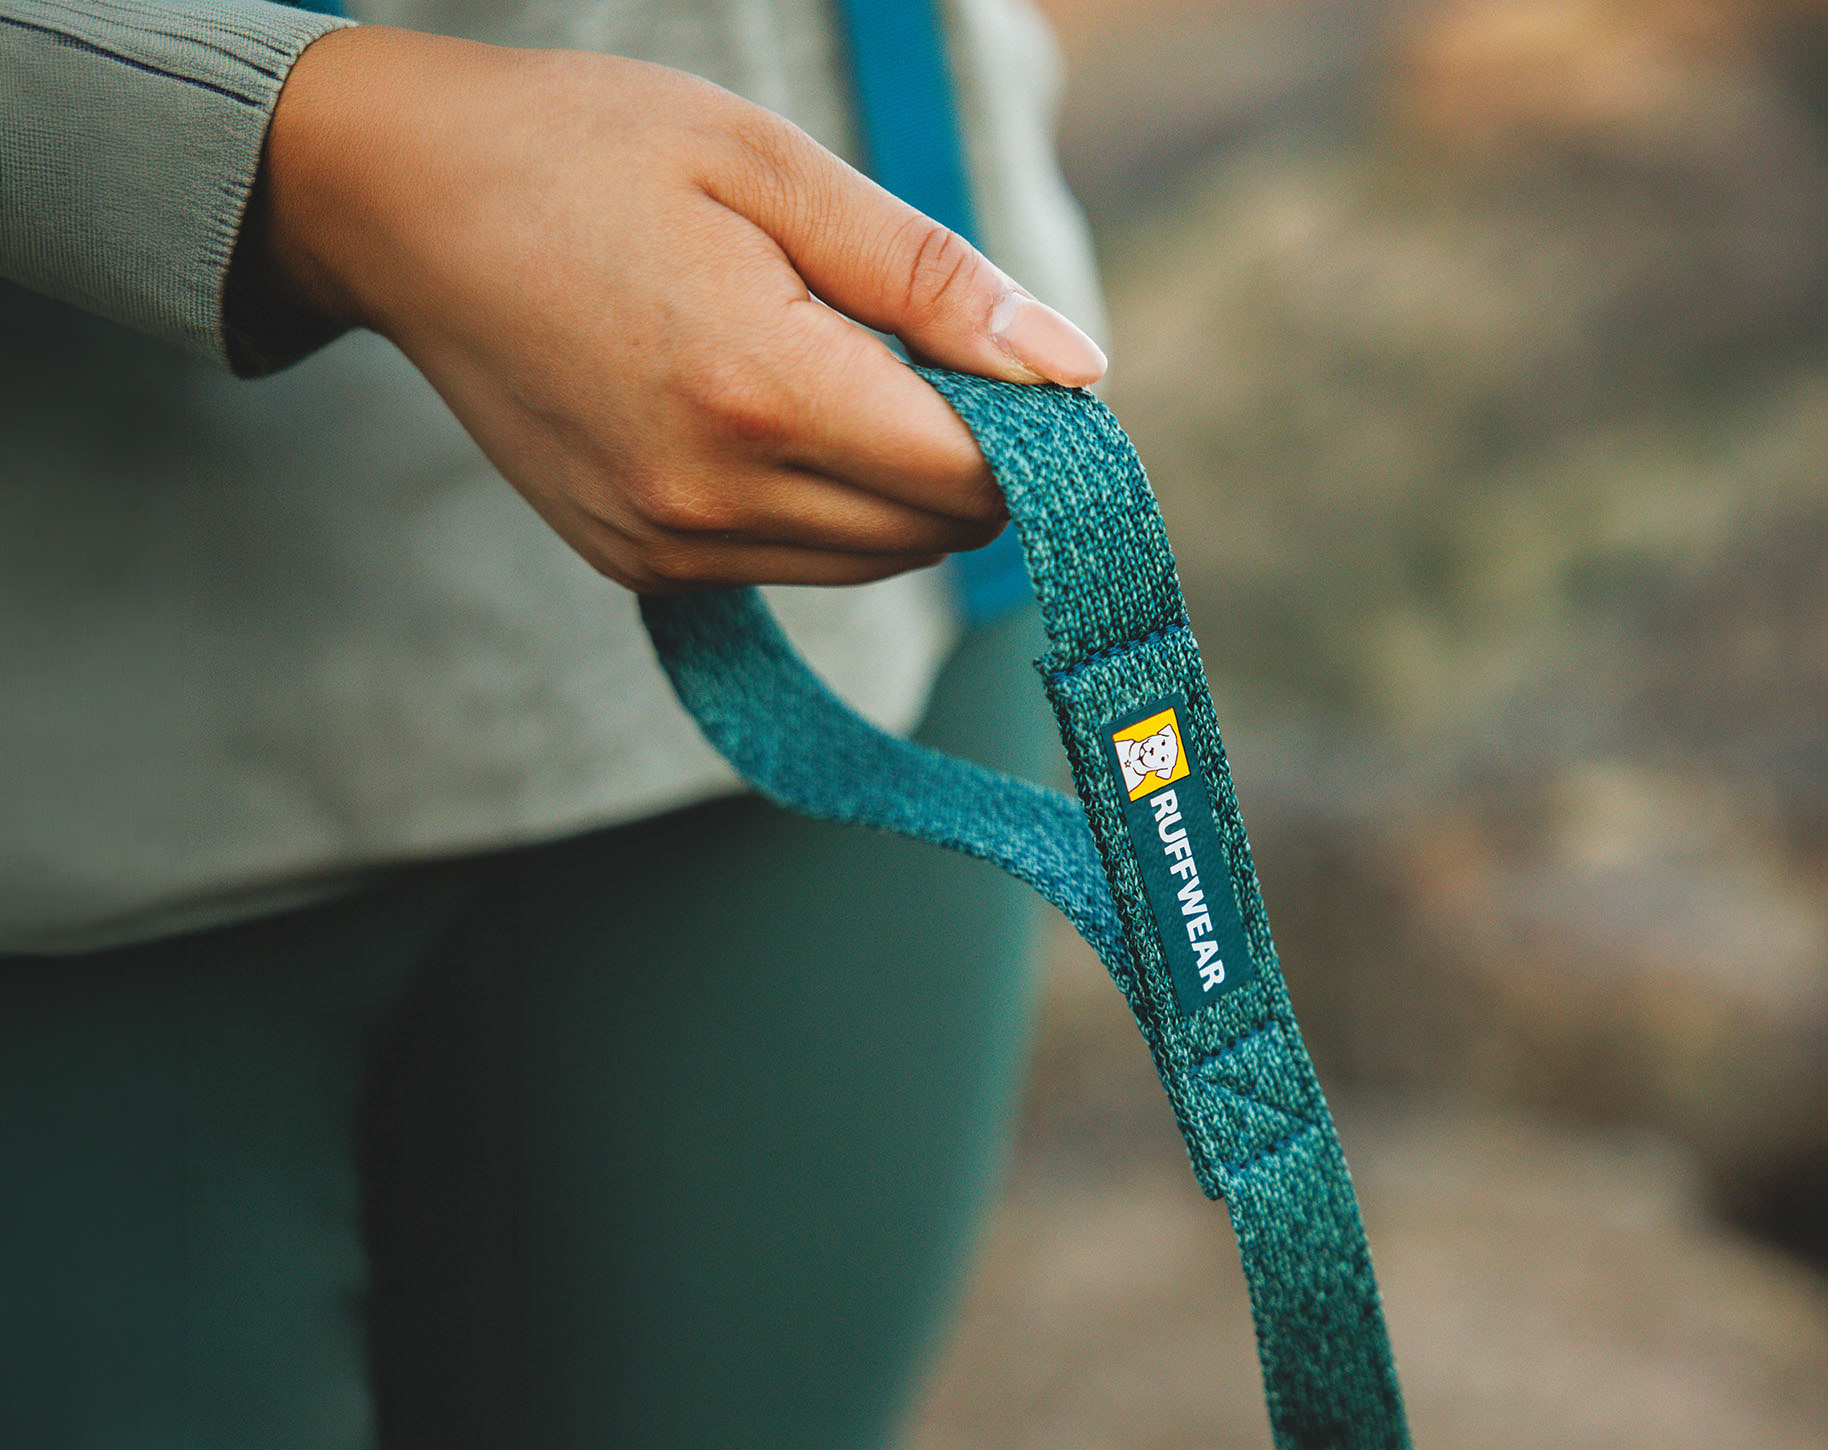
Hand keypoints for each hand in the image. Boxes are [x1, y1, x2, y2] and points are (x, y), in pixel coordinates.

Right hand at [251, 25, 1105, 590]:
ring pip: (870, 562)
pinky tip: (774, 415)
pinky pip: (787, 567)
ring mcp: (664, 547)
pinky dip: (822, 507)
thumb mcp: (776, 170)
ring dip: (898, 486)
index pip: (971, 477)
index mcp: (761, 390)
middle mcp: (711, 499)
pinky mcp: (632, 565)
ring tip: (839, 367)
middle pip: (932, 533)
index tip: (1013, 360)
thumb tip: (1076, 370)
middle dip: (971, 458)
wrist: (401, 205)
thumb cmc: (591, 154)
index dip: (1027, 428)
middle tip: (925, 348)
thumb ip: (936, 281)